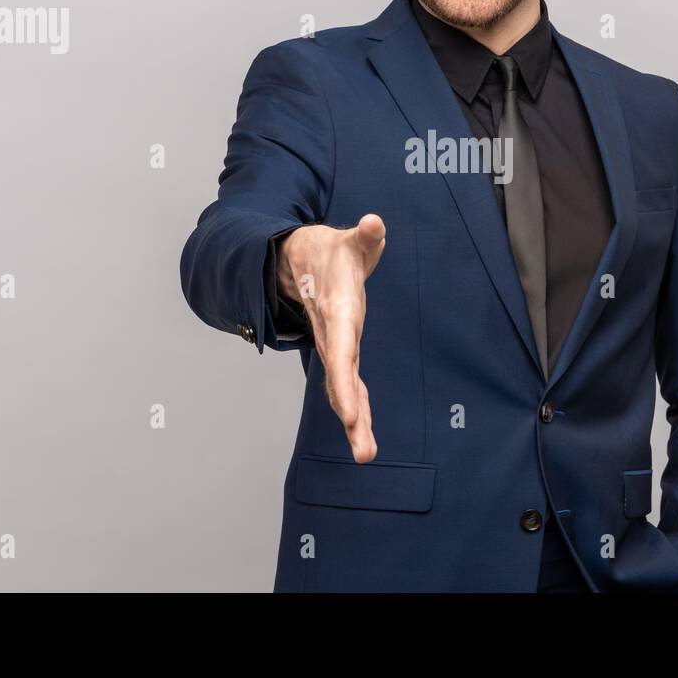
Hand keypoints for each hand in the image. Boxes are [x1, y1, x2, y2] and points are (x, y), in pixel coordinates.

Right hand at [277, 213, 386, 462]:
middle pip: (341, 381)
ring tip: (365, 453)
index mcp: (339, 312)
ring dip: (355, 422)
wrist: (302, 260)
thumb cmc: (334, 252)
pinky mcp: (342, 350)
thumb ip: (366, 236)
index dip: (345, 381)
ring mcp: (337, 345)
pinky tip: (362, 433)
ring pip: (343, 388)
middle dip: (352, 414)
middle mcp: (335, 335)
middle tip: (364, 451)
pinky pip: (349, 383)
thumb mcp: (352, 241)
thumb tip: (375, 224)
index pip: (343, 350)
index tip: (351, 414)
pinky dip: (357, 407)